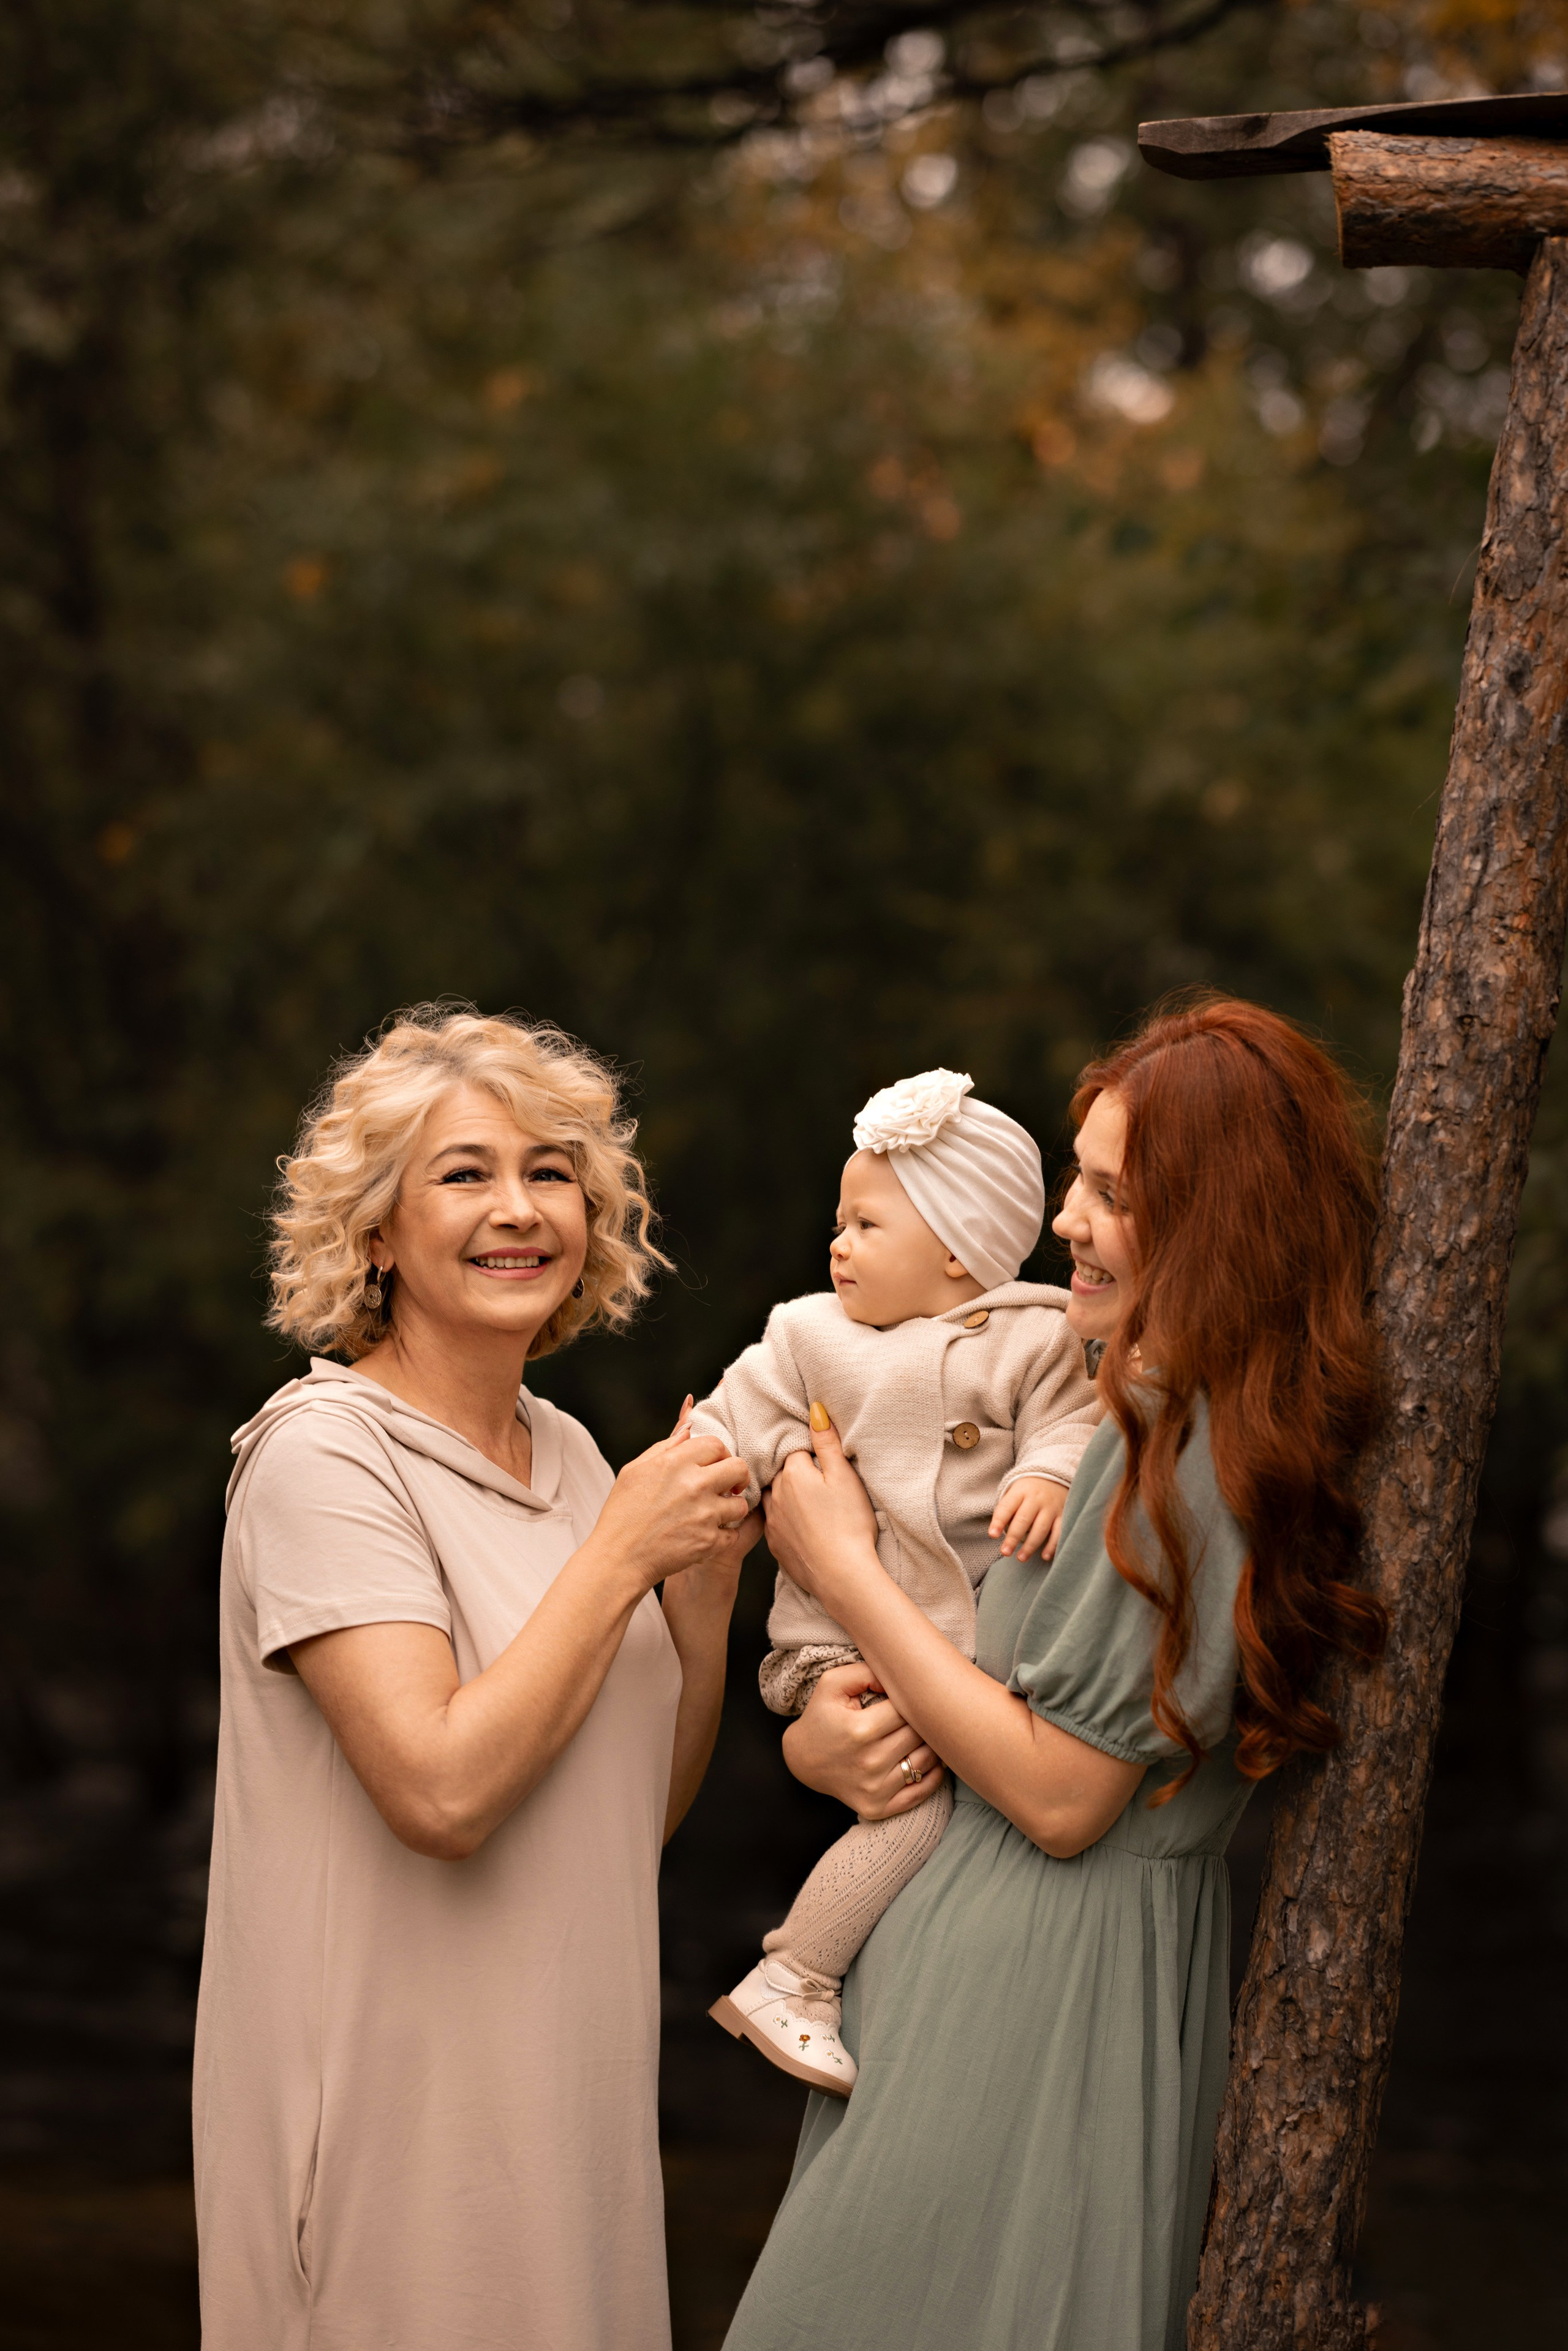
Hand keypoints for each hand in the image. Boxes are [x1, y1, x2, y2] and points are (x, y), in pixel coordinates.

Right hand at [591, 1398, 751, 1594]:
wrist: (619, 1559)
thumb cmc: (622, 1515)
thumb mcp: (635, 1471)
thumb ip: (665, 1446)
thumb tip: (689, 1427)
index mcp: (675, 1463)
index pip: (716, 1444)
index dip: (718, 1453)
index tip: (715, 1465)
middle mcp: (694, 1485)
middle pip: (739, 1468)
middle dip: (737, 1476)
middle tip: (728, 1486)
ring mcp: (705, 1515)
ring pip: (741, 1503)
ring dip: (731, 1508)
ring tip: (714, 1514)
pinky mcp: (710, 1542)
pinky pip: (733, 1533)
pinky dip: (722, 1536)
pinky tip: (705, 1535)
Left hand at [762, 1410, 879, 1605]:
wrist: (842, 1575)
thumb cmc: (849, 1524)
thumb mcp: (844, 1476)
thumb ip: (827, 1442)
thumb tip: (814, 1409)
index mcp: (792, 1473)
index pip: (795, 1449)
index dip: (811, 1453)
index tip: (824, 1462)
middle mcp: (774, 1494)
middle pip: (783, 1472)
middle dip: (798, 1473)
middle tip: (820, 1483)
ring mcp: (771, 1520)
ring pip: (777, 1496)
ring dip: (790, 1496)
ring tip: (812, 1504)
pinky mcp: (774, 1543)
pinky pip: (777, 1522)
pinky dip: (788, 1520)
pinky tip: (805, 1526)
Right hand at [781, 1660, 944, 1819]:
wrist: (803, 1760)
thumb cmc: (822, 1716)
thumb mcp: (833, 1684)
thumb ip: (866, 1671)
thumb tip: (900, 1677)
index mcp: (860, 1730)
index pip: (908, 1709)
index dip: (911, 1699)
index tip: (908, 1695)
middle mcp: (869, 1762)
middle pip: (920, 1734)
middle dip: (922, 1720)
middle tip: (923, 1712)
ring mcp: (874, 1789)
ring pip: (926, 1761)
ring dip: (932, 1745)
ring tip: (927, 1733)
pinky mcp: (877, 1808)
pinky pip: (921, 1792)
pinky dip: (933, 1775)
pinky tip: (932, 1759)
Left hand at [989, 1476, 1068, 1562]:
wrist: (1055, 1477)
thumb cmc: (1028, 1491)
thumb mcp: (1016, 1493)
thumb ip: (1007, 1510)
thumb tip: (995, 1533)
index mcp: (1020, 1492)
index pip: (1007, 1507)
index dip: (999, 1521)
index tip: (992, 1535)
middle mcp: (1036, 1499)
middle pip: (1023, 1519)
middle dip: (1013, 1537)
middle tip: (1005, 1552)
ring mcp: (1051, 1507)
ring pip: (1041, 1528)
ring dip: (1030, 1545)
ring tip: (1020, 1558)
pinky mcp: (1064, 1514)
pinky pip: (1059, 1532)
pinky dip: (1052, 1545)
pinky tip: (1044, 1556)